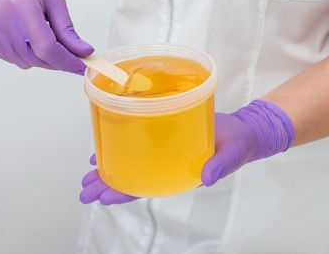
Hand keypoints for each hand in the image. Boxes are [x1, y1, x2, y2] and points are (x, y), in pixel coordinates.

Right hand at [0, 0, 92, 72]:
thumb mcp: (55, 0)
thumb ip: (67, 31)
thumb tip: (83, 53)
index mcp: (22, 5)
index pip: (46, 47)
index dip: (66, 61)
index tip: (80, 66)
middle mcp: (0, 18)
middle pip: (35, 58)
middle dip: (55, 60)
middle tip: (65, 52)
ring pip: (23, 62)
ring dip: (37, 57)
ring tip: (38, 34)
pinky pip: (8, 58)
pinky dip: (21, 53)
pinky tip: (22, 34)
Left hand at [79, 100, 294, 203]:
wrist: (244, 130)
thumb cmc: (237, 145)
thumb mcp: (232, 155)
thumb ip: (220, 166)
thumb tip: (206, 178)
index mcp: (177, 175)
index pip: (146, 188)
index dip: (123, 194)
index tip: (102, 198)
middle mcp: (166, 167)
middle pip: (131, 179)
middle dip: (106, 185)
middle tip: (84, 190)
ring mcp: (163, 154)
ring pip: (131, 164)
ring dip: (108, 170)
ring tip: (87, 175)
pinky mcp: (164, 137)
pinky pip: (138, 145)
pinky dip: (120, 148)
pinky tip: (105, 150)